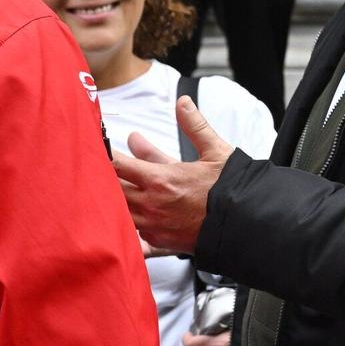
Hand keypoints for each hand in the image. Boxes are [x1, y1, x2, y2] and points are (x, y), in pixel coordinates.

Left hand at [112, 95, 233, 255]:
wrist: (249, 226)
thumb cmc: (232, 190)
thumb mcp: (215, 152)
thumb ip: (195, 125)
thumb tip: (183, 102)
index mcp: (161, 180)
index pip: (118, 165)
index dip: (104, 155)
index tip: (96, 147)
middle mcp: (152, 205)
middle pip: (112, 190)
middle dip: (103, 179)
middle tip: (95, 168)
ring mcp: (154, 227)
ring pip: (119, 213)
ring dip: (112, 201)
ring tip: (104, 192)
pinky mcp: (160, 244)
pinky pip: (133, 235)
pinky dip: (126, 226)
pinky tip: (121, 221)